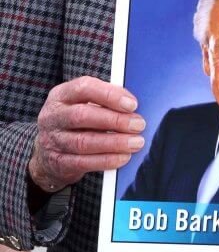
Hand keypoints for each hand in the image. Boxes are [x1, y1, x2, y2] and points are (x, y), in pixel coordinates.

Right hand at [28, 76, 145, 191]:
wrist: (47, 152)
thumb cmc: (75, 121)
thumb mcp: (82, 103)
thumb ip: (104, 100)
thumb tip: (132, 105)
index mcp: (61, 95)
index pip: (84, 88)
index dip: (109, 95)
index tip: (132, 104)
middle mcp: (53, 116)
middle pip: (83, 116)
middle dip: (115, 120)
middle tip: (138, 124)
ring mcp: (53, 140)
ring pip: (84, 142)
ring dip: (114, 143)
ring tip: (136, 142)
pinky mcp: (58, 162)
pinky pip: (84, 163)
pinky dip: (106, 160)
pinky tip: (123, 157)